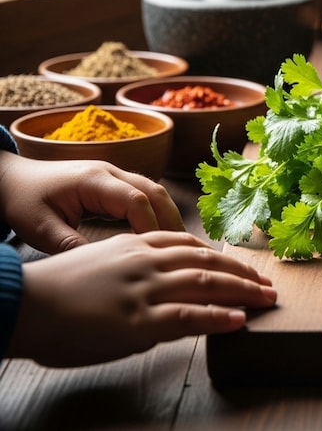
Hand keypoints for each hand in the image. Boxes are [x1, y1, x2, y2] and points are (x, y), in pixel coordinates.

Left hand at [0, 153, 183, 253]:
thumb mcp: (41, 229)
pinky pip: (145, 196)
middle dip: (172, 221)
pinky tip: (161, 237)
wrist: (12, 179)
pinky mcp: (114, 184)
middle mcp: (110, 172)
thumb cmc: (24, 201)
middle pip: (156, 192)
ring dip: (169, 217)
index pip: (136, 200)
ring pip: (155, 191)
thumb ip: (72, 246)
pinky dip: (158, 214)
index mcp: (93, 180)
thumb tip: (103, 270)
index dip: (151, 227)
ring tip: (180, 246)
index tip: (156, 253)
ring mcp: (115, 175)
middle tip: (184, 251)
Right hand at [8, 230, 276, 366]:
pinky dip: (218, 317)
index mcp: (137, 245)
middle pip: (207, 261)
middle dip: (243, 274)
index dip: (222, 257)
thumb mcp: (103, 263)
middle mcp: (146, 260)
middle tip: (267, 284)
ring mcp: (144, 289)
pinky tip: (238, 320)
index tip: (243, 268)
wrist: (22, 302)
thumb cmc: (57, 288)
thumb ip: (136, 266)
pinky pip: (188, 316)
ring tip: (266, 300)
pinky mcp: (137, 321)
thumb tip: (163, 279)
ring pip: (206, 283)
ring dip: (243, 292)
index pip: (192, 245)